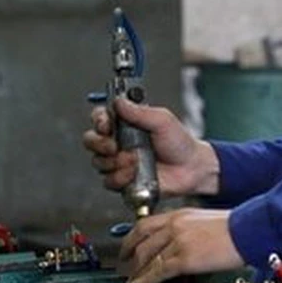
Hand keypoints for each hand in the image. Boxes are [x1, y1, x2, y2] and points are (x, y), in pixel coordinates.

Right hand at [82, 98, 220, 197]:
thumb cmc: (179, 142)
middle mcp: (118, 141)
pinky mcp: (122, 180)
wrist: (191, 169)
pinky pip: (108, 181)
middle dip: (100, 144)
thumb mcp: (162, 120)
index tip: (106, 125)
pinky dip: (120, 178)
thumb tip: (119, 101)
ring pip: (98, 162)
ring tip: (135, 162)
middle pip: (91, 141)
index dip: (99, 121)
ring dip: (115, 163)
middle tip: (115, 147)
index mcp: (125, 123)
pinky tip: (134, 175)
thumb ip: (139, 112)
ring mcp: (119, 161)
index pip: (99, 118)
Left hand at [111, 208, 243, 282]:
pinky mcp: (183, 259)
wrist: (249, 230)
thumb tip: (180, 246)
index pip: (144, 226)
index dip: (130, 240)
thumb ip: (188, 230)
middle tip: (126, 272)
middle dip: (131, 260)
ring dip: (135, 275)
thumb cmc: (237, 228)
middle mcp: (173, 226)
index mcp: (178, 215)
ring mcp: (177, 242)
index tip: (125, 250)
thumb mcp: (206, 221)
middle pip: (142, 244)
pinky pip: (155, 273)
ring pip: (146, 260)